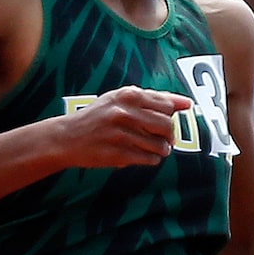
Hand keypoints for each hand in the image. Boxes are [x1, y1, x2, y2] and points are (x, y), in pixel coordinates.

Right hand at [53, 86, 186, 169]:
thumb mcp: (119, 100)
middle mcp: (124, 113)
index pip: (166, 104)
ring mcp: (122, 134)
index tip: (177, 116)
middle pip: (167, 125)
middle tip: (166, 138)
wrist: (67, 137)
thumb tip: (185, 103)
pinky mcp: (119, 154)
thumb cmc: (98, 117)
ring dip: (162, 149)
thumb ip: (151, 99)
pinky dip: (152, 159)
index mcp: (127, 96)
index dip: (175, 112)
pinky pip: (149, 159)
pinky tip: (144, 155)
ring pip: (160, 145)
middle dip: (170, 135)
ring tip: (155, 148)